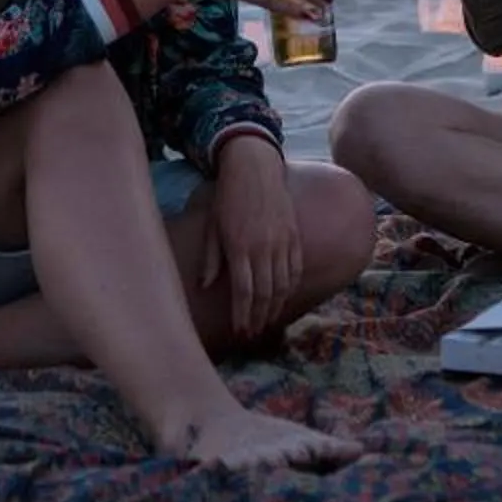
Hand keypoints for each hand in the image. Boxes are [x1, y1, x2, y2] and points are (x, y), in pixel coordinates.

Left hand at [204, 136, 300, 339]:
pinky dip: (291, 288)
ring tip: (266, 322)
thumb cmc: (228, 197)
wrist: (255, 168)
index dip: (242, 315)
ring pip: (283, 285)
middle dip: (258, 317)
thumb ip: (211, 258)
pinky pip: (295, 269)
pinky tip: (283, 299)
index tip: (240, 331)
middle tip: (252, 334)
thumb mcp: (212, 226)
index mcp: (239, 246)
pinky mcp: (294, 236)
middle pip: (264, 293)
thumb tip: (206, 286)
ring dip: (275, 307)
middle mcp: (263, 247)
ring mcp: (282, 242)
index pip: (243, 291)